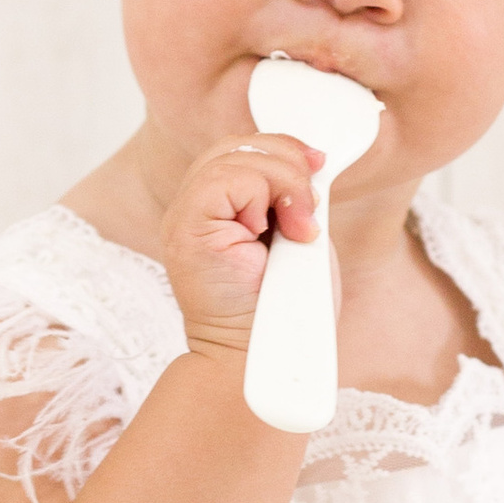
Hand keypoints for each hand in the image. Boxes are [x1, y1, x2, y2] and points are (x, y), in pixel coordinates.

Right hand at [160, 135, 322, 363]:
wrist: (262, 359)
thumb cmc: (284, 312)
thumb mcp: (298, 239)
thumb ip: (292, 198)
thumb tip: (310, 160)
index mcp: (219, 208)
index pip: (243, 148)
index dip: (284, 148)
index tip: (319, 166)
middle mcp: (195, 208)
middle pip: (238, 143)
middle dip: (288, 163)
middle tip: (309, 210)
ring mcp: (185, 216)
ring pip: (235, 155)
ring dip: (283, 184)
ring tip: (296, 229)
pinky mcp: (186, 228)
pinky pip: (226, 178)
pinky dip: (263, 195)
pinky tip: (274, 233)